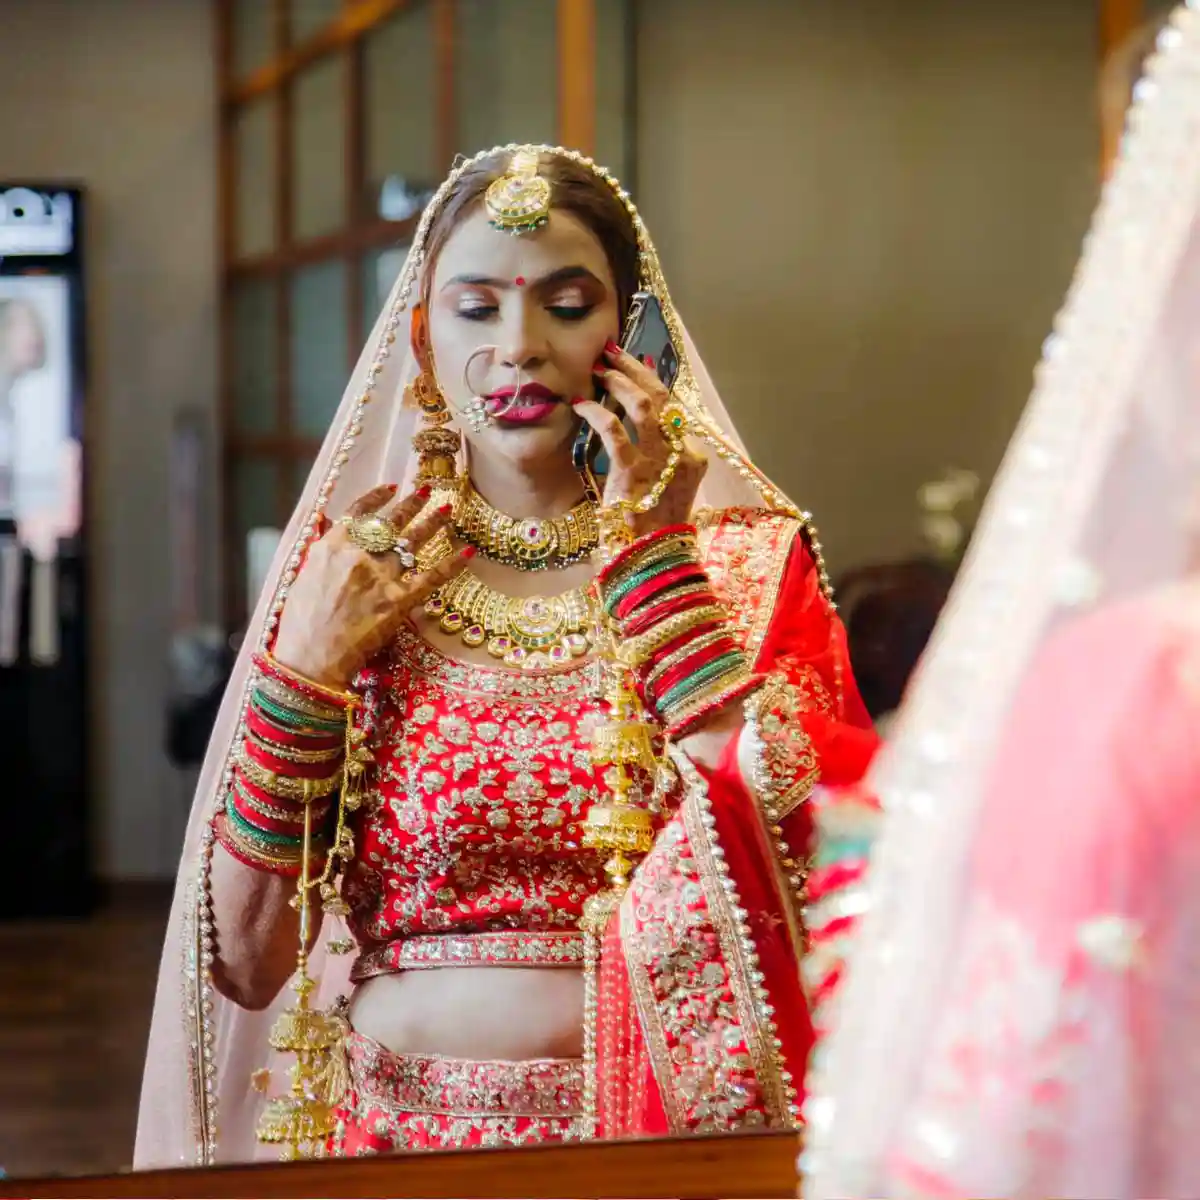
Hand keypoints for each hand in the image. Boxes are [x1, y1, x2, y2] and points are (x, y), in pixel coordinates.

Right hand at [271, 484, 466, 688]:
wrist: (309, 657)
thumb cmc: (299, 624)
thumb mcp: (303, 578)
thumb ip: (323, 555)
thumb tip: (333, 534)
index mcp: (331, 547)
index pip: (358, 513)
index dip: (377, 498)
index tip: (392, 487)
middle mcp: (359, 555)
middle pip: (390, 523)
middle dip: (411, 504)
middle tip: (427, 491)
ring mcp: (381, 576)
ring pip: (412, 542)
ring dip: (432, 523)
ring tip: (447, 508)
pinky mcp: (399, 601)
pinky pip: (432, 577)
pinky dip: (452, 563)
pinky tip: (468, 552)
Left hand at [573, 341, 706, 533]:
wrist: (651, 564)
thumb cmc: (652, 533)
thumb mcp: (664, 493)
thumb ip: (657, 462)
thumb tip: (631, 429)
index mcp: (694, 459)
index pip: (675, 410)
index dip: (653, 384)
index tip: (635, 368)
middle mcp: (682, 456)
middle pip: (663, 398)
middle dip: (636, 370)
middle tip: (613, 352)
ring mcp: (659, 463)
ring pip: (644, 405)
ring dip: (620, 382)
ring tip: (599, 369)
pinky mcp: (632, 472)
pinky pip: (614, 430)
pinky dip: (596, 412)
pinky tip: (580, 406)